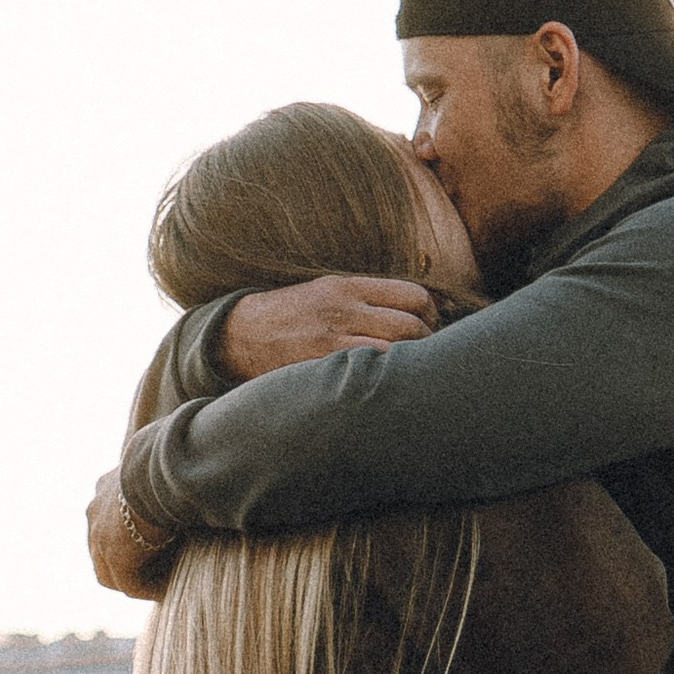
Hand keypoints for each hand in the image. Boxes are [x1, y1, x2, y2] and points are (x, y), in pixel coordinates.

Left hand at [89, 464, 173, 601]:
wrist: (165, 470)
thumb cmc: (173, 466)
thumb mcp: (162, 471)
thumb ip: (161, 483)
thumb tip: (185, 479)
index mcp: (105, 487)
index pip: (106, 523)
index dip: (127, 540)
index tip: (152, 547)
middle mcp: (95, 511)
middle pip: (102, 550)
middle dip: (125, 564)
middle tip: (153, 574)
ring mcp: (99, 536)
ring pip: (112, 573)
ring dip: (136, 581)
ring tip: (162, 587)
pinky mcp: (115, 556)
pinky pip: (130, 584)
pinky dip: (150, 589)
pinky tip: (169, 590)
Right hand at [220, 275, 433, 377]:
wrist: (243, 334)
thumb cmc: (293, 315)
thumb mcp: (328, 291)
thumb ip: (368, 299)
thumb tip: (417, 311)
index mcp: (348, 287)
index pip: (412, 294)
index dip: (431, 313)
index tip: (429, 326)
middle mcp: (343, 309)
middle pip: (410, 324)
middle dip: (427, 342)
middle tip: (425, 355)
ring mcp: (332, 340)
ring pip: (393, 353)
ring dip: (408, 365)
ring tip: (408, 373)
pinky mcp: (320, 367)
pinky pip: (364, 374)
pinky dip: (382, 380)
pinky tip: (383, 386)